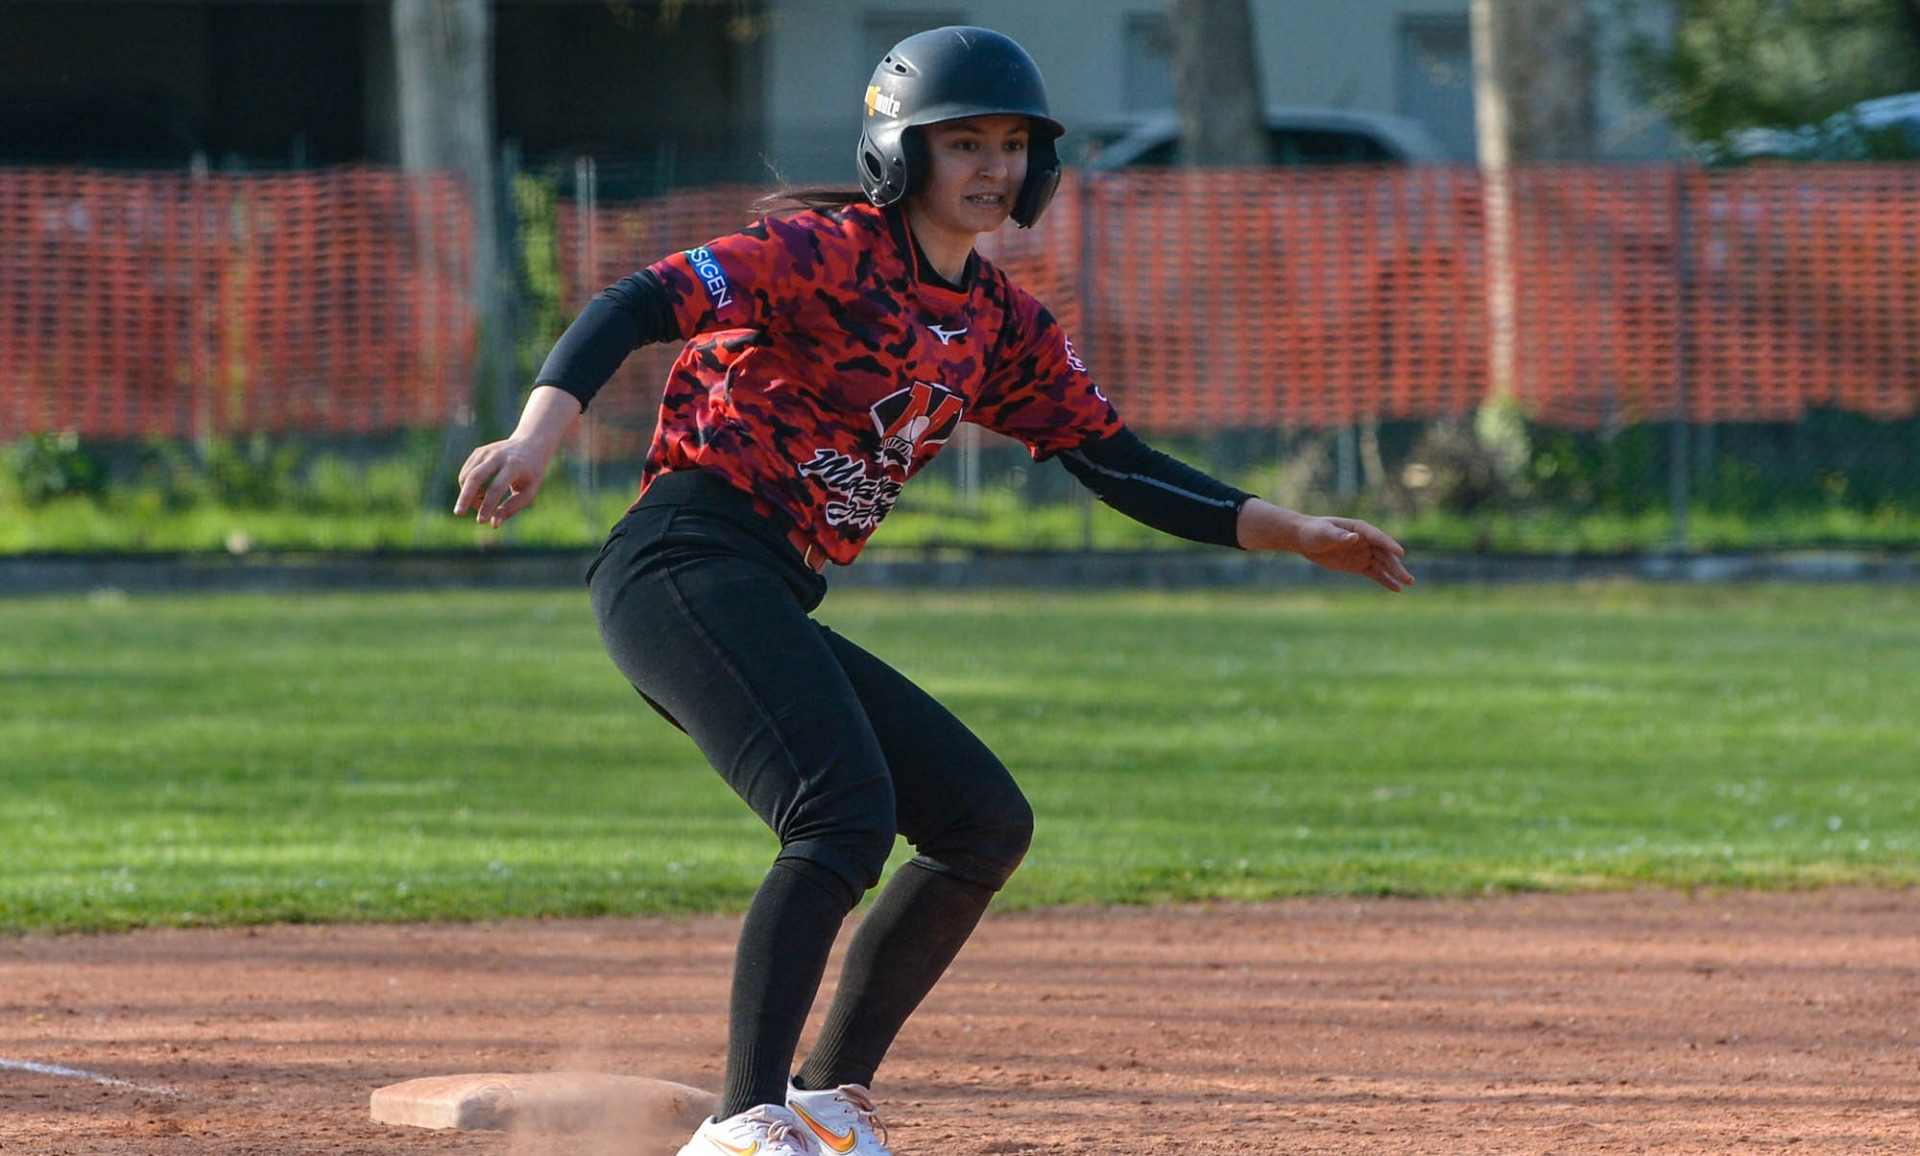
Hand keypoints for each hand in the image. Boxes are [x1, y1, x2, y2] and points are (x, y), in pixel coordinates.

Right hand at [452, 385, 580, 527]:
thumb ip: (512, 508)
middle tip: (458, 513)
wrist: (531, 444)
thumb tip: (493, 524)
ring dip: (468, 494)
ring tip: (481, 502)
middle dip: (465, 496)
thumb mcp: (529, 491)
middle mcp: (497, 456)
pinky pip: (466, 472)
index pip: (496, 488)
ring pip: (466, 475)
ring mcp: (486, 452)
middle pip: (475, 477)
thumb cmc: (532, 473)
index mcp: (514, 466)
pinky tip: (481, 493)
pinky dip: (468, 487)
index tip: (481, 521)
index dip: (488, 506)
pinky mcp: (478, 452)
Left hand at [1296, 516, 1414, 592]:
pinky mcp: (1358, 565)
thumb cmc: (1314, 531)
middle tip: (1408, 578)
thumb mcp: (1324, 533)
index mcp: (1360, 529)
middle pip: (1385, 554)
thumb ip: (1339, 536)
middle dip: (1396, 566)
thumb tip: (1354, 538)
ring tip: (1409, 583)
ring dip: (1395, 574)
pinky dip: (1385, 580)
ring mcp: (1363, 553)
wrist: (1304, 539)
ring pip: (1383, 564)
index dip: (1389, 545)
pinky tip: (1397, 589)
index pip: (1378, 537)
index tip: (1401, 553)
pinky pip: (1375, 573)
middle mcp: (1366, 541)